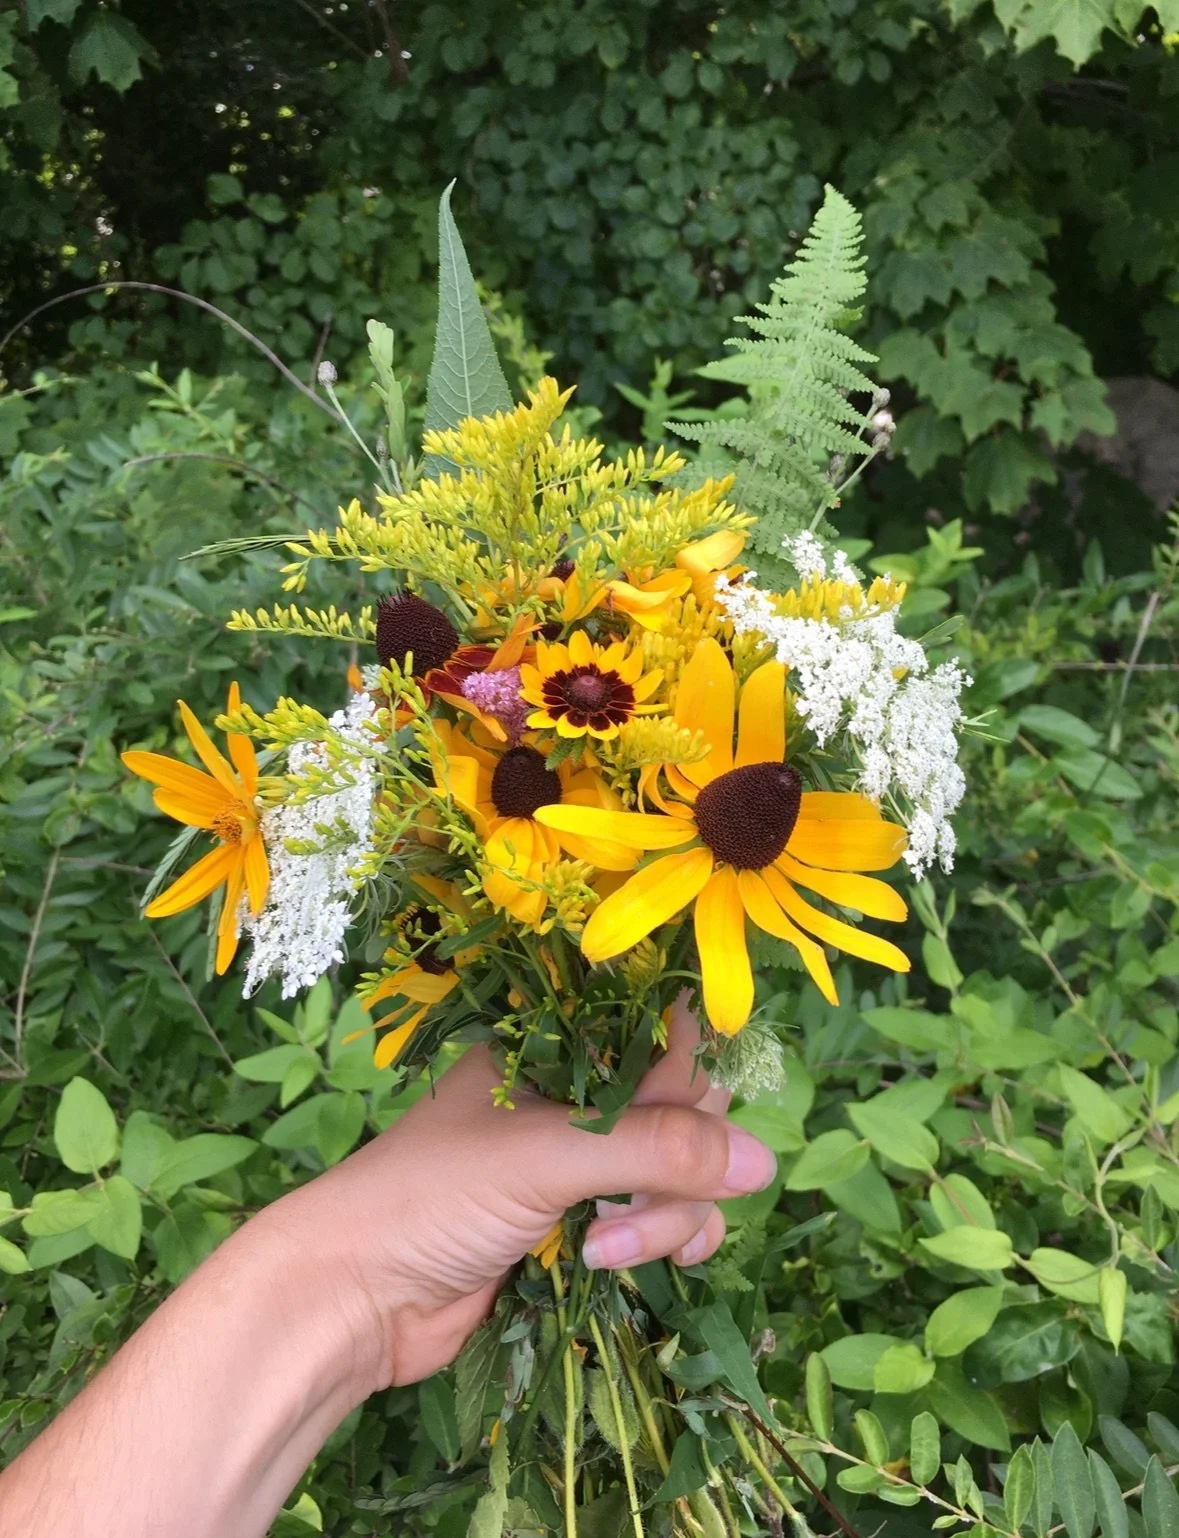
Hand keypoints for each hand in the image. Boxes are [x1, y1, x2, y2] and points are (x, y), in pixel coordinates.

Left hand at [263, 995, 774, 1390]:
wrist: (353, 1297)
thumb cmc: (432, 1195)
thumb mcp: (547, 1155)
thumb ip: (656, 1150)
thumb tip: (764, 1163)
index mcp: (556, 1045)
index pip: (658, 1029)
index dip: (685, 1067)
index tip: (685, 1109)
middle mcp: (576, 1095)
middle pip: (685, 1104)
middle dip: (683, 1154)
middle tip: (637, 1190)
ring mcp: (583, 1164)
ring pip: (683, 1170)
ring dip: (668, 1213)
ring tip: (609, 1245)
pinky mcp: (586, 1228)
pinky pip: (664, 1223)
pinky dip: (660, 1244)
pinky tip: (614, 1264)